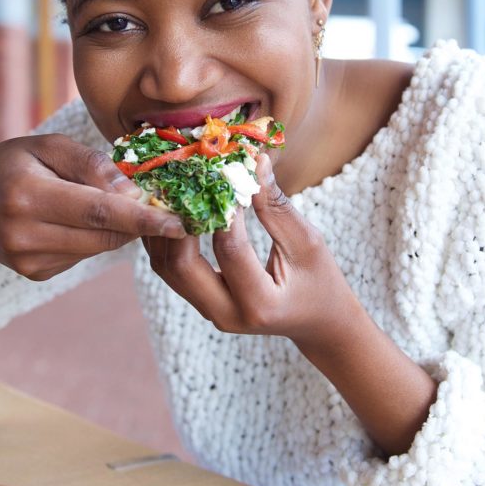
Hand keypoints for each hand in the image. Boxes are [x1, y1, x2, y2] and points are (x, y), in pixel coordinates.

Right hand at [0, 134, 185, 296]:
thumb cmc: (10, 163)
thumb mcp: (45, 146)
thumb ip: (89, 164)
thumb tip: (131, 191)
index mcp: (26, 194)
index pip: (98, 211)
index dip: (143, 218)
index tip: (179, 221)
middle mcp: (24, 233)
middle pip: (103, 235)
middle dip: (138, 222)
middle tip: (162, 203)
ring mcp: (27, 260)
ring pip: (97, 249)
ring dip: (118, 229)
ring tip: (112, 202)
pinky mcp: (34, 274)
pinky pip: (82, 256)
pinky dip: (93, 238)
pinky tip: (75, 219)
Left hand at [144, 154, 358, 344]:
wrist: (319, 323)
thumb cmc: (320, 281)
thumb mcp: (307, 243)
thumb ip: (276, 206)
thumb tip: (255, 161)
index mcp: (260, 304)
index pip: (229, 248)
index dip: (223, 208)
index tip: (223, 173)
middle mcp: (227, 315)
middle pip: (181, 265)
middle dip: (178, 220)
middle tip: (183, 181)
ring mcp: (210, 312)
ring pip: (167, 268)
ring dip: (164, 228)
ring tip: (170, 191)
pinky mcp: (202, 302)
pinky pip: (171, 270)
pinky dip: (167, 238)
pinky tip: (170, 210)